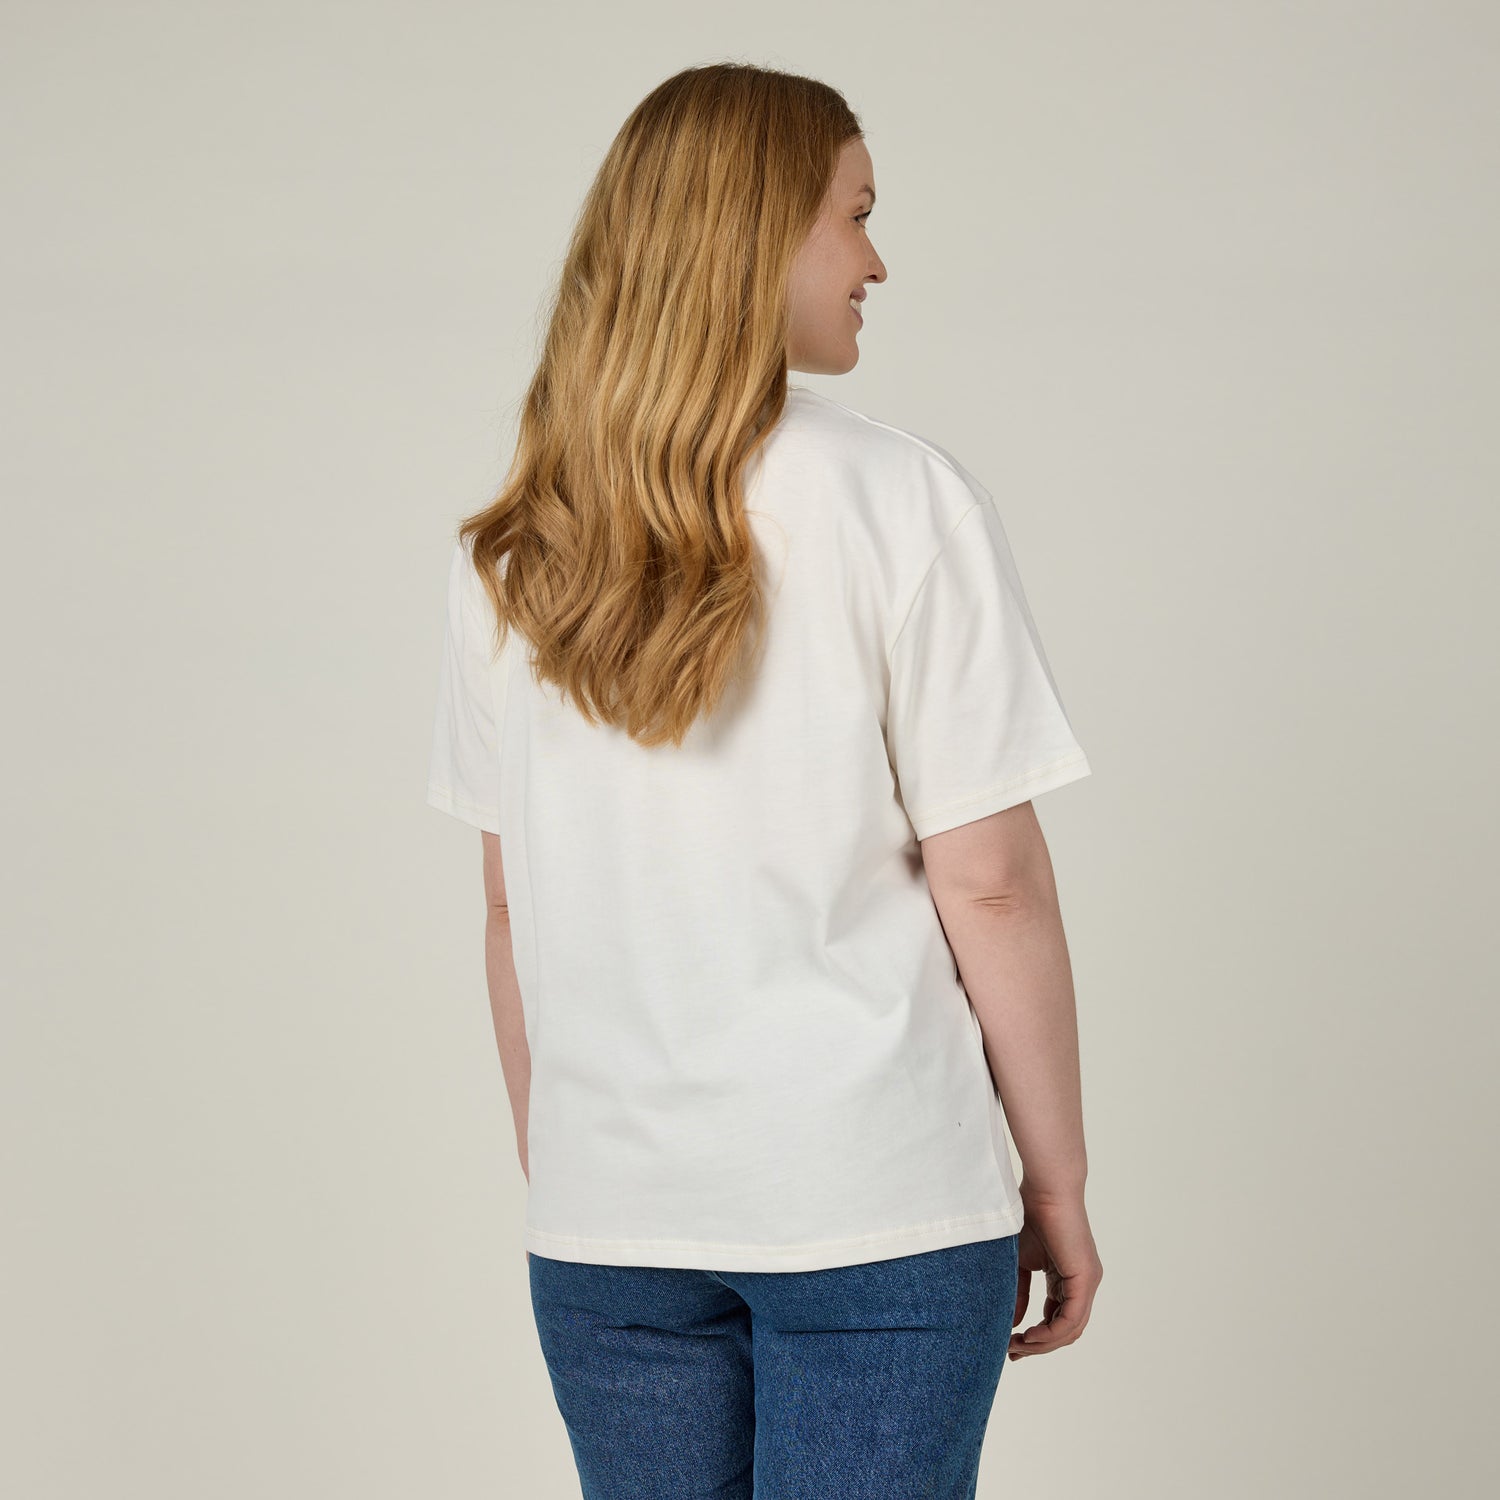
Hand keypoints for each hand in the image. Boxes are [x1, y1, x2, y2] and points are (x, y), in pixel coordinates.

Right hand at [1008, 1188, 1101, 1361]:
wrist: (1045, 1189)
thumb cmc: (1030, 1214)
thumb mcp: (1020, 1261)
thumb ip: (1018, 1291)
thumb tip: (1013, 1322)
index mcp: (1068, 1279)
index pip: (1057, 1318)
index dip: (1036, 1336)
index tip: (1011, 1344)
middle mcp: (1083, 1284)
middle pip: (1065, 1330)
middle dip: (1038, 1346)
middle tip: (1013, 1353)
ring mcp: (1088, 1283)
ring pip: (1070, 1329)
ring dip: (1043, 1343)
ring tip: (1018, 1346)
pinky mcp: (1086, 1280)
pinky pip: (1071, 1319)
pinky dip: (1051, 1333)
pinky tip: (1030, 1336)